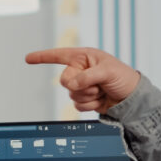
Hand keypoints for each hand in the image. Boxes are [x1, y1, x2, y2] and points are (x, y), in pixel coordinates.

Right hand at [25, 47, 139, 113]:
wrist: (131, 99)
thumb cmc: (123, 78)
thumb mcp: (107, 71)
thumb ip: (87, 76)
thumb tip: (72, 84)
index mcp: (84, 57)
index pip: (59, 55)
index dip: (43, 57)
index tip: (28, 58)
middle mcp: (80, 71)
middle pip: (64, 80)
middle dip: (81, 85)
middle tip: (97, 84)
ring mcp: (82, 86)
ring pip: (71, 94)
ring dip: (88, 96)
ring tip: (102, 90)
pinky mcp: (85, 99)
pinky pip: (77, 105)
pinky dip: (90, 105)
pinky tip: (101, 100)